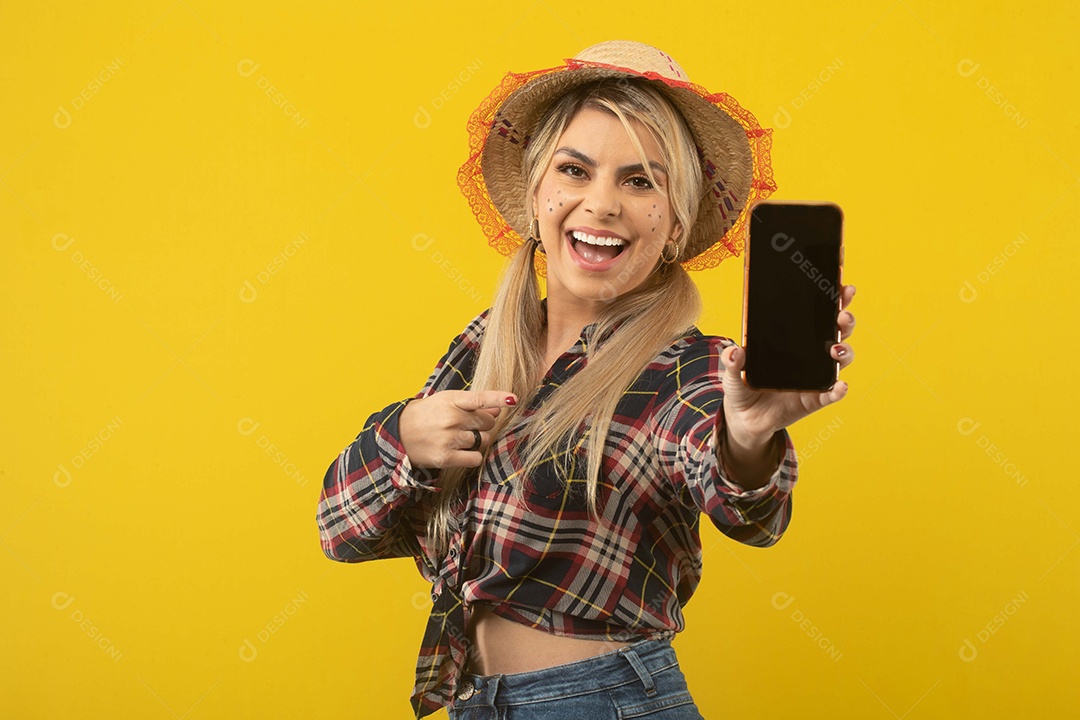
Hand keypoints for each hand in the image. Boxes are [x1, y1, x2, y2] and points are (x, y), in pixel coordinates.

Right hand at [399, 390, 517, 469]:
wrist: (399, 434)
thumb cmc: (427, 415)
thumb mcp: (446, 402)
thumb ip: (473, 405)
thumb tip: (499, 408)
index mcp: (451, 400)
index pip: (479, 398)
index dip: (498, 398)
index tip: (513, 399)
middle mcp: (451, 418)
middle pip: (487, 423)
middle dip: (483, 424)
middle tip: (467, 425)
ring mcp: (449, 439)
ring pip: (483, 440)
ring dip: (477, 440)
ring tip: (459, 437)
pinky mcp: (446, 458)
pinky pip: (475, 458)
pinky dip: (472, 456)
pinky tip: (460, 451)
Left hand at [721, 284, 856, 445]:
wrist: (745, 418)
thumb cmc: (743, 386)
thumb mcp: (733, 371)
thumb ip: (732, 361)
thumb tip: (735, 350)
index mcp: (793, 340)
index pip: (817, 316)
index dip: (833, 301)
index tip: (842, 287)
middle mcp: (810, 355)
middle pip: (836, 332)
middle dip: (844, 320)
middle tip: (842, 315)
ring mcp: (815, 377)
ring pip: (839, 360)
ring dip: (844, 351)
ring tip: (837, 349)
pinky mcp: (814, 399)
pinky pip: (830, 393)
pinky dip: (837, 390)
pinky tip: (840, 385)